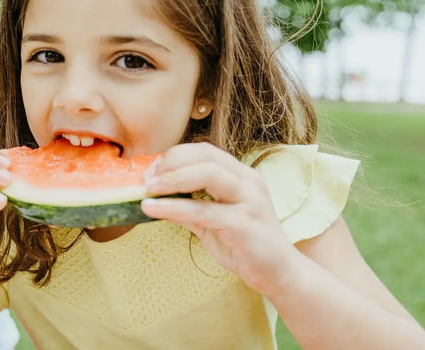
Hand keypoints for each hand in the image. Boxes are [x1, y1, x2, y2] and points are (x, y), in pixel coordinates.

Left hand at [141, 143, 296, 294]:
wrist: (277, 273)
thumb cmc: (244, 245)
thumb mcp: (211, 222)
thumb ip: (188, 207)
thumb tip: (153, 199)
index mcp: (242, 176)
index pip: (206, 151)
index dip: (176, 156)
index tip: (152, 169)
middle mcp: (249, 182)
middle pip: (206, 156)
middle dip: (172, 163)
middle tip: (147, 178)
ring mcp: (250, 201)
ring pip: (208, 175)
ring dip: (173, 179)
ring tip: (148, 189)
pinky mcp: (245, 224)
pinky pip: (204, 210)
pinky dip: (175, 207)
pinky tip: (153, 210)